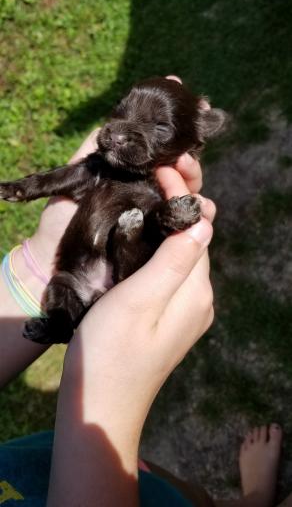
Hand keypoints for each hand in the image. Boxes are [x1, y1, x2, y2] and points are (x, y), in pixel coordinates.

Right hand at [66, 190, 213, 431]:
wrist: (100, 406)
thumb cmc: (110, 353)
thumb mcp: (140, 301)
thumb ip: (174, 261)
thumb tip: (204, 222)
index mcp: (196, 292)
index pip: (197, 229)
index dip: (181, 195)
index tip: (160, 166)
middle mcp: (199, 300)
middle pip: (194, 240)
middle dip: (179, 204)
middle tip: (156, 170)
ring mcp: (186, 312)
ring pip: (183, 255)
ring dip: (169, 223)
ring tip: (148, 192)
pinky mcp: (170, 320)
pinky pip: (172, 272)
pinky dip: (161, 246)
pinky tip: (143, 235)